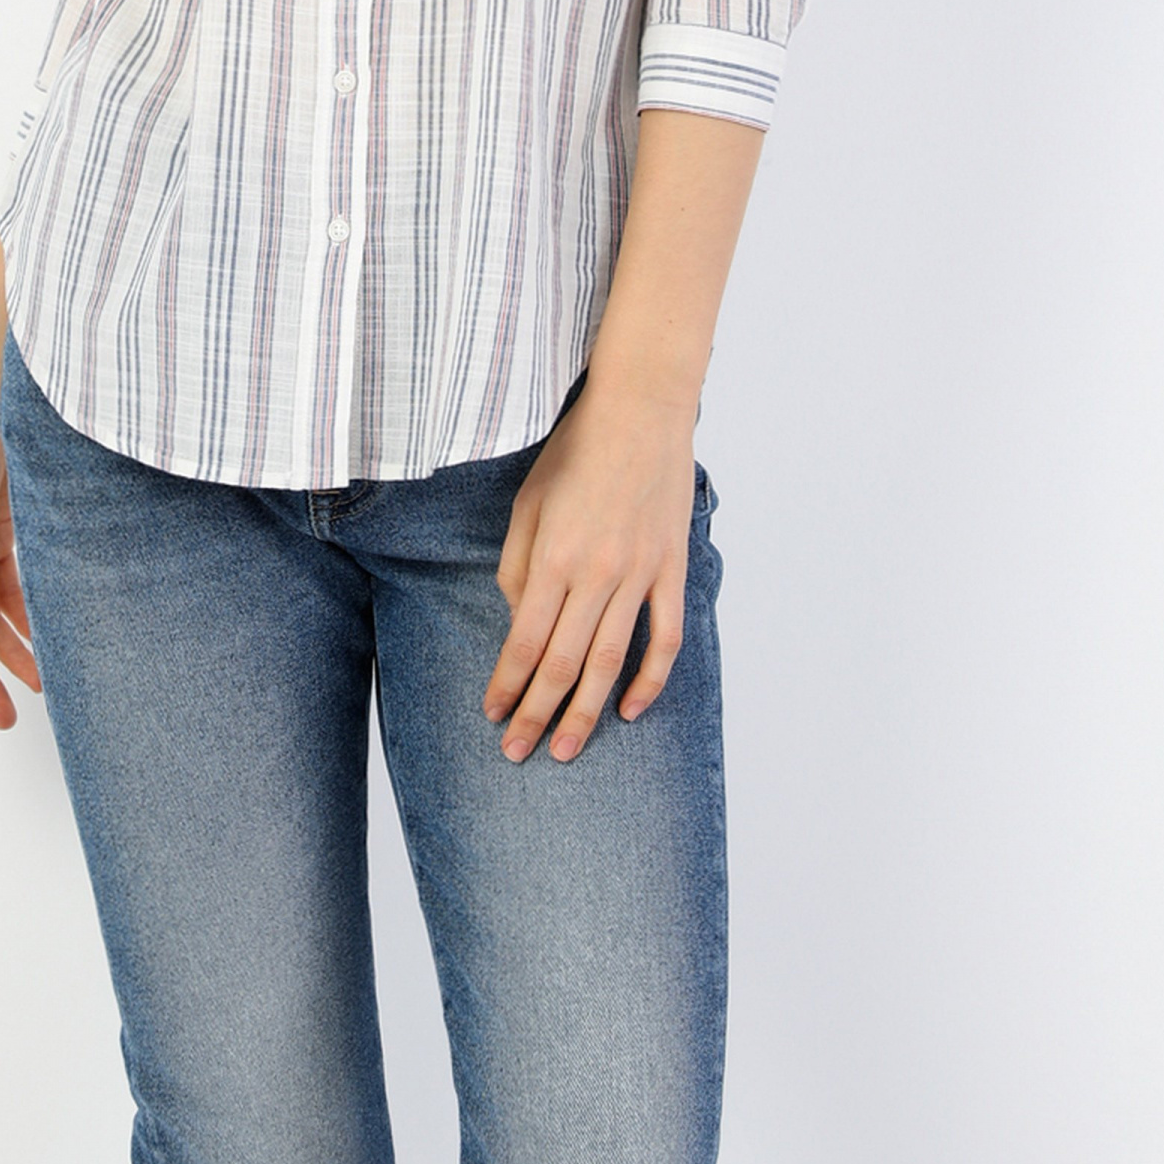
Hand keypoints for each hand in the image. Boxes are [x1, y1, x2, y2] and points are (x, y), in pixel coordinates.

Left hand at [481, 379, 696, 762]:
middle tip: (518, 753)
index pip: (524, 641)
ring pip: (610, 662)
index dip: (506, 685)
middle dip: (537, 713)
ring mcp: (639, 574)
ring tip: (565, 749)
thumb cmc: (576, 449)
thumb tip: (518, 618)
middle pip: (563, 664)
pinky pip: (665, 637)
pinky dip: (650, 680)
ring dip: (587, 712)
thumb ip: (518, 563)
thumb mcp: (528, 500)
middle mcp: (595, 573)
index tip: (492, 715)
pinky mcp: (672, 569)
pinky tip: (631, 709)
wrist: (641, 410)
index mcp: (553, 556)